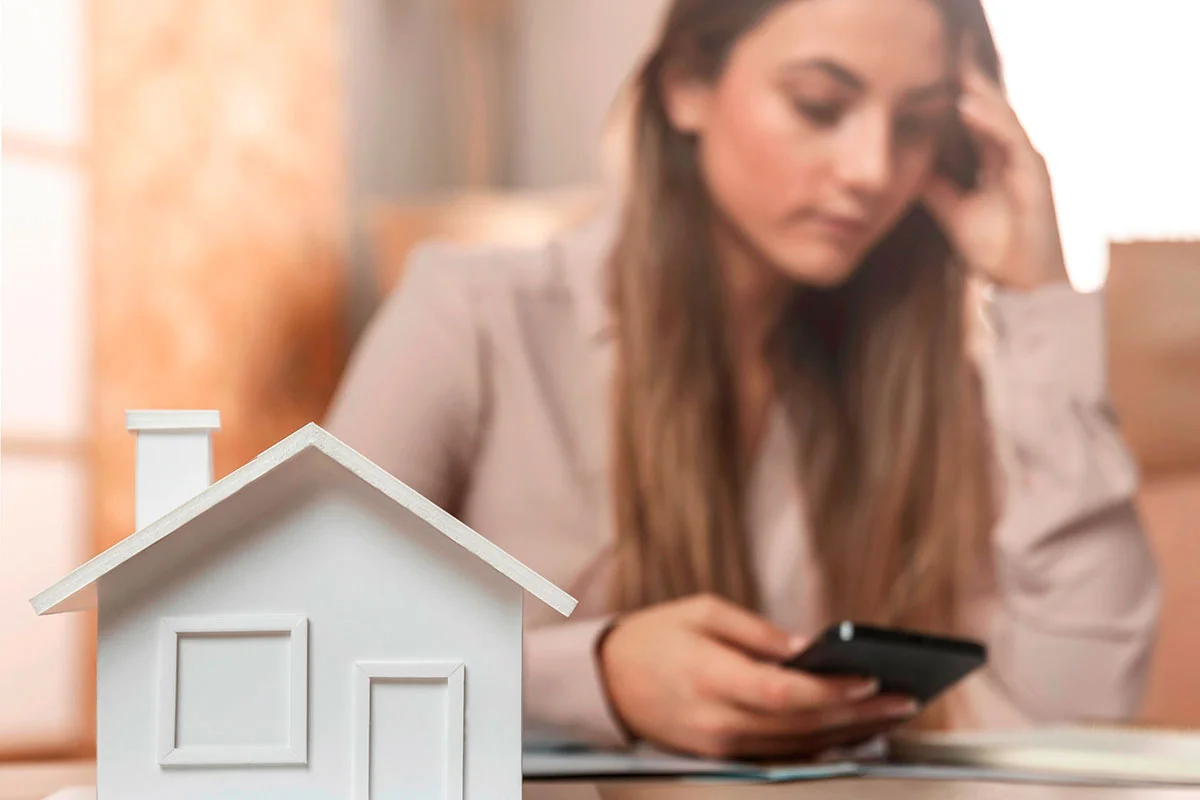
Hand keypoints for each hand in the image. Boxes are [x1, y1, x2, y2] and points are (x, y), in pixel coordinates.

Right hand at [597, 594, 919, 759]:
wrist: (603, 680)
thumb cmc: (654, 636)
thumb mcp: (703, 611)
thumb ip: (758, 632)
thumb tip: (810, 649)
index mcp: (709, 677)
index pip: (781, 693)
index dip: (830, 689)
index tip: (870, 676)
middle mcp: (717, 721)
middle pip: (800, 725)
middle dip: (858, 713)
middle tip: (904, 696)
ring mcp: (719, 746)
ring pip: (798, 746)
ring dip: (849, 732)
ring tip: (891, 712)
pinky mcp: (722, 756)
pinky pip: (782, 754)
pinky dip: (821, 744)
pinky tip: (853, 731)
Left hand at [922, 40, 1068, 290]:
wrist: (1024, 287)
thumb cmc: (996, 249)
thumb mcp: (953, 211)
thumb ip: (935, 186)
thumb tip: (904, 168)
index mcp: (995, 159)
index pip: (973, 115)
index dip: (954, 89)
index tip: (931, 65)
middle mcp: (1013, 154)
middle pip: (988, 106)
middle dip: (968, 77)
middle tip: (947, 46)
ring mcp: (1026, 163)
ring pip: (999, 116)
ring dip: (975, 90)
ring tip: (951, 66)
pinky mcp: (1035, 178)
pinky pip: (1011, 141)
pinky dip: (989, 122)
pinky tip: (966, 107)